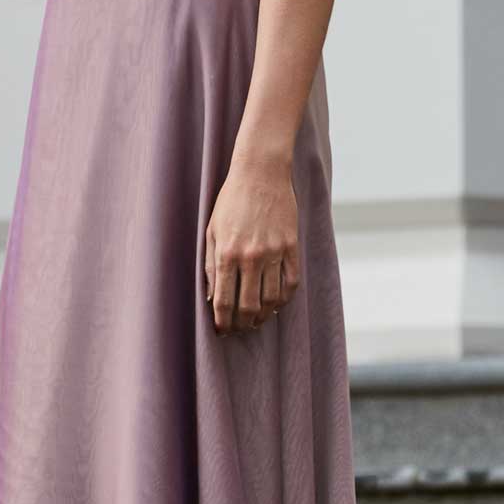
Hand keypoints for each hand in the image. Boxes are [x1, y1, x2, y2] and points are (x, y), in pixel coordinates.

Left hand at [205, 157, 300, 334]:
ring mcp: (274, 252)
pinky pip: (291, 282)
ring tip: (256, 321)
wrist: (261, 173)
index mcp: (227, 253)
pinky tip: (276, 304)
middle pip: (249, 306)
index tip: (222, 331)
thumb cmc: (231, 201)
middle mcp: (251, 256)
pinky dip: (284, 299)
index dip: (223, 322)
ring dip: (264, 316)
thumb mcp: (212, 230)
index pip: (225, 301)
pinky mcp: (292, 247)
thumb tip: (212, 298)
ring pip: (272, 299)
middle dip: (242, 324)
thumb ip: (212, 266)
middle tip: (239, 329)